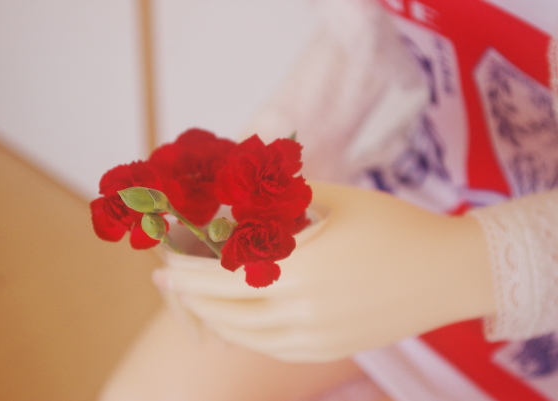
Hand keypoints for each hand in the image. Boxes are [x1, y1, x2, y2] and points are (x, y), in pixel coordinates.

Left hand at [153, 181, 494, 361]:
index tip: (164, 266)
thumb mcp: (336, 199)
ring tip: (199, 303)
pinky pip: (275, 348)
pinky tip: (241, 322)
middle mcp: (302, 313)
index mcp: (298, 271)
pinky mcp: (331, 349)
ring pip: (247, 337)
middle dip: (192, 297)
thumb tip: (241, 190)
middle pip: (227, 312)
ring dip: (217, 320)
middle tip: (171, 282)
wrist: (448, 272)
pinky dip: (248, 336)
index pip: (222, 279)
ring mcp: (317, 338)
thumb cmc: (394, 227)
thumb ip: (283, 196)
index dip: (187, 274)